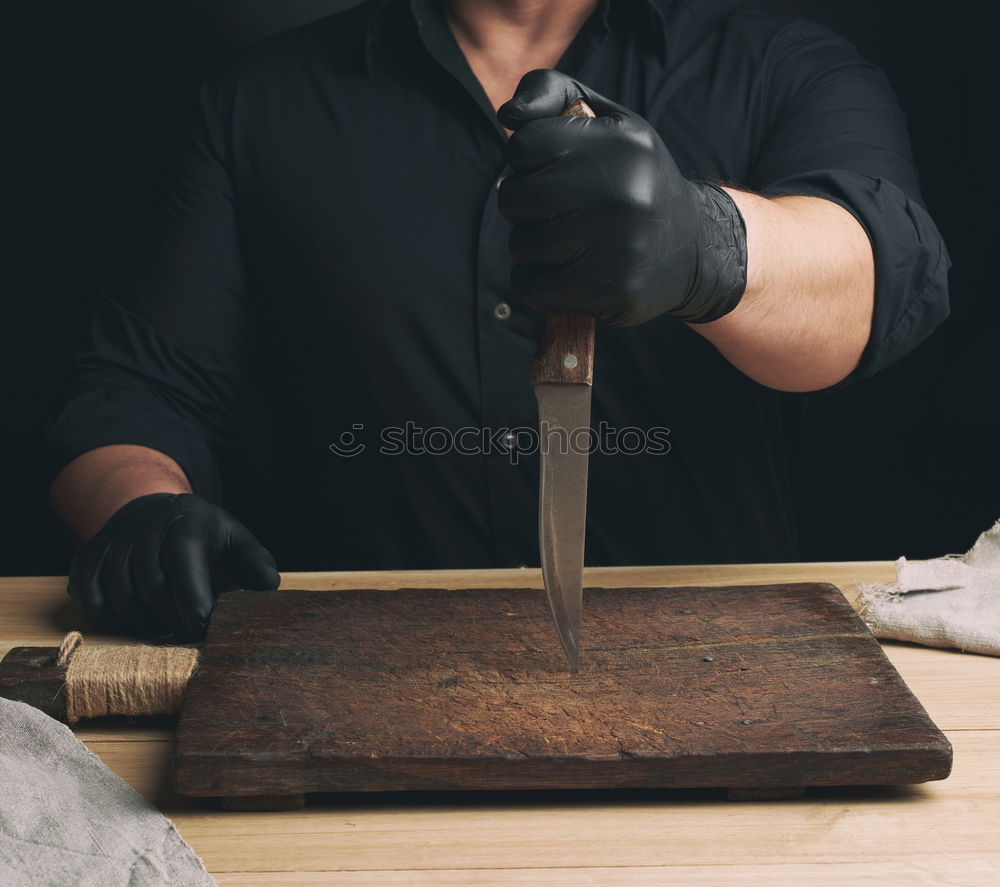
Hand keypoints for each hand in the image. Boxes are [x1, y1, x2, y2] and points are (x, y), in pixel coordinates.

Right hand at [68, 493, 279, 639]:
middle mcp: (143, 531)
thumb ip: (256, 563)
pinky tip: (134, 619)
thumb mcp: (236, 541)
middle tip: (188, 632)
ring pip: (119, 599)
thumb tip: (269, 586)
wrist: (155, 513)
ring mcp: (112, 545)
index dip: (193, 603)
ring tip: (165, 623)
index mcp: (185, 526)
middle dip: (171, 619)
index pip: (183, 567)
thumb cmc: (204, 537)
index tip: (203, 629)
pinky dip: (110, 620)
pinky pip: (90, 602)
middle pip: (151, 589)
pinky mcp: (86, 560)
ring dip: (143, 623)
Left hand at [497, 69, 747, 325]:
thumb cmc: (634, 179)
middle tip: (556, 209)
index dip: (527, 159)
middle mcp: (624, 192)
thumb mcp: (607, 122)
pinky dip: (537, 284)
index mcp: (620, 144)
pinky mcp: (614, 290)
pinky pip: (534, 289)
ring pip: (522, 246)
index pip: (523, 145)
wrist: (693, 248)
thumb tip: (507, 115)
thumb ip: (554, 95)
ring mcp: (620, 246)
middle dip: (524, 205)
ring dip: (531, 247)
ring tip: (567, 240)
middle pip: (514, 198)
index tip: (552, 168)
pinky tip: (564, 272)